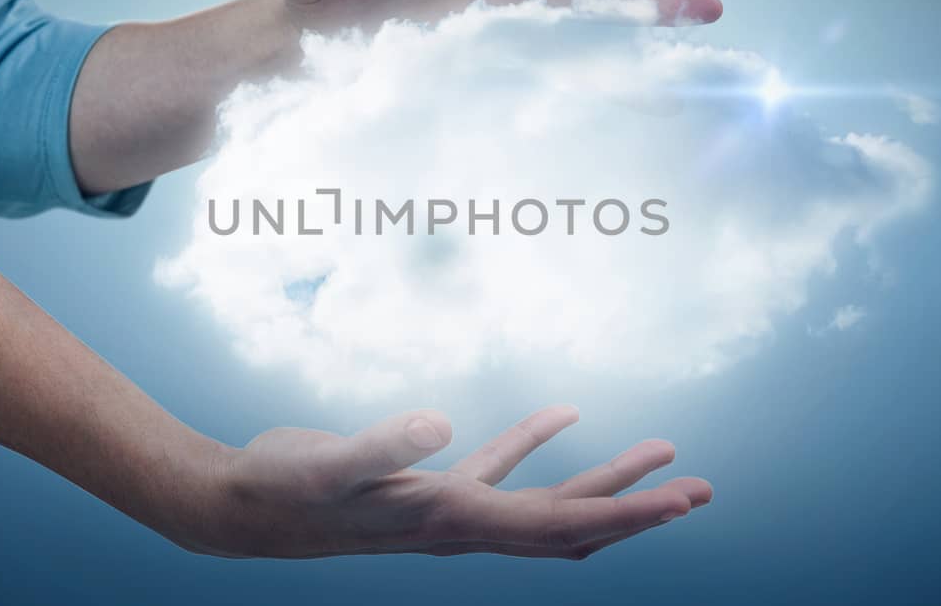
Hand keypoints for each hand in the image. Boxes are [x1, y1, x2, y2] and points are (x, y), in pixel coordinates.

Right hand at [187, 405, 711, 558]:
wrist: (237, 507)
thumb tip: (440, 424)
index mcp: (454, 523)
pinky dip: (535, 442)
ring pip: (545, 500)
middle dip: (639, 508)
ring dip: (603, 481)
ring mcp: (447, 508)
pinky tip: (564, 415)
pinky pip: (499, 466)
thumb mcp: (328, 467)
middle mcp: (462, 526)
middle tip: (703, 488)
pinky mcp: (426, 485)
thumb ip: (383, 446)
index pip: (560, 526)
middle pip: (572, 524)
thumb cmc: (282, 491)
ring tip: (662, 452)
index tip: (685, 499)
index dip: (628, 515)